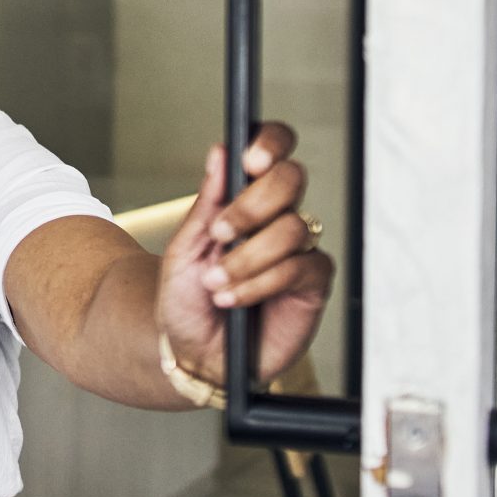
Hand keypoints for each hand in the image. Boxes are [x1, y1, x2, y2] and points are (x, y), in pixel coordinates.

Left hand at [158, 121, 334, 388]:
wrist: (191, 352)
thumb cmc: (187, 299)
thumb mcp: (185, 248)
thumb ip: (207, 202)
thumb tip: (220, 153)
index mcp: (246, 200)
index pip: (271, 153)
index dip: (270, 144)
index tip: (249, 159)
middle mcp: (276, 219)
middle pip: (292, 179)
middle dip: (254, 204)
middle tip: (222, 232)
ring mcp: (298, 251)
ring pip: (293, 228)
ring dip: (248, 257)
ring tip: (216, 281)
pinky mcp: (311, 284)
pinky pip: (300, 268)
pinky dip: (261, 282)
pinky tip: (234, 298)